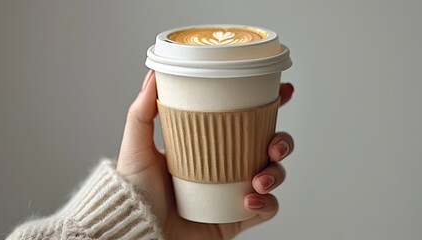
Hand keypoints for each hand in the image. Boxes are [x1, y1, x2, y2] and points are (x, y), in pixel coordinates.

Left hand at [116, 70, 293, 239]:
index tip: (285, 92)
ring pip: (274, 175)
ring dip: (276, 173)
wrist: (140, 230)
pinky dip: (267, 203)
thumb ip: (142, 111)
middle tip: (273, 145)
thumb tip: (153, 75)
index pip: (246, 121)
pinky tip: (249, 200)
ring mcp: (234, 192)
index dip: (271, 107)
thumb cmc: (136, 191)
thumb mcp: (138, 144)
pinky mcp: (236, 216)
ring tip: (259, 179)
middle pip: (269, 147)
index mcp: (210, 144)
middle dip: (282, 142)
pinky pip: (266, 208)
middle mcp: (227, 166)